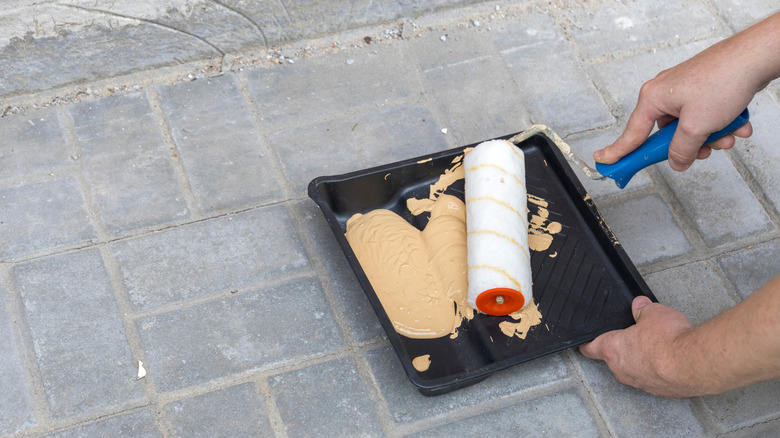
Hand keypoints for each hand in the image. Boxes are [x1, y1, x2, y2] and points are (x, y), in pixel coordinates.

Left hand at [579, 296, 697, 397]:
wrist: (695, 364)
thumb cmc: (669, 339)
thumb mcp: (653, 313)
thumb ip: (642, 309)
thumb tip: (639, 305)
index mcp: (613, 349)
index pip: (591, 348)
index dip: (587, 344)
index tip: (585, 344)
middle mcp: (623, 370)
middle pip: (614, 359)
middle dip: (623, 348)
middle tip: (636, 336)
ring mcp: (641, 384)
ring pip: (634, 370)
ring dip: (642, 361)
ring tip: (658, 347)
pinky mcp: (661, 392)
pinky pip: (654, 379)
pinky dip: (659, 371)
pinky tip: (671, 360)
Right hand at [593, 11, 779, 169]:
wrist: (754, 58)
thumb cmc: (723, 80)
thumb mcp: (696, 127)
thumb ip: (681, 150)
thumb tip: (677, 162)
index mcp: (653, 98)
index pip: (632, 133)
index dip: (618, 151)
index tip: (604, 161)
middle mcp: (664, 92)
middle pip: (666, 134)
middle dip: (689, 145)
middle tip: (701, 152)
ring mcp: (684, 89)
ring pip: (690, 126)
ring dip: (710, 136)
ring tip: (727, 136)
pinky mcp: (702, 88)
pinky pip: (705, 115)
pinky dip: (720, 124)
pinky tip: (735, 125)